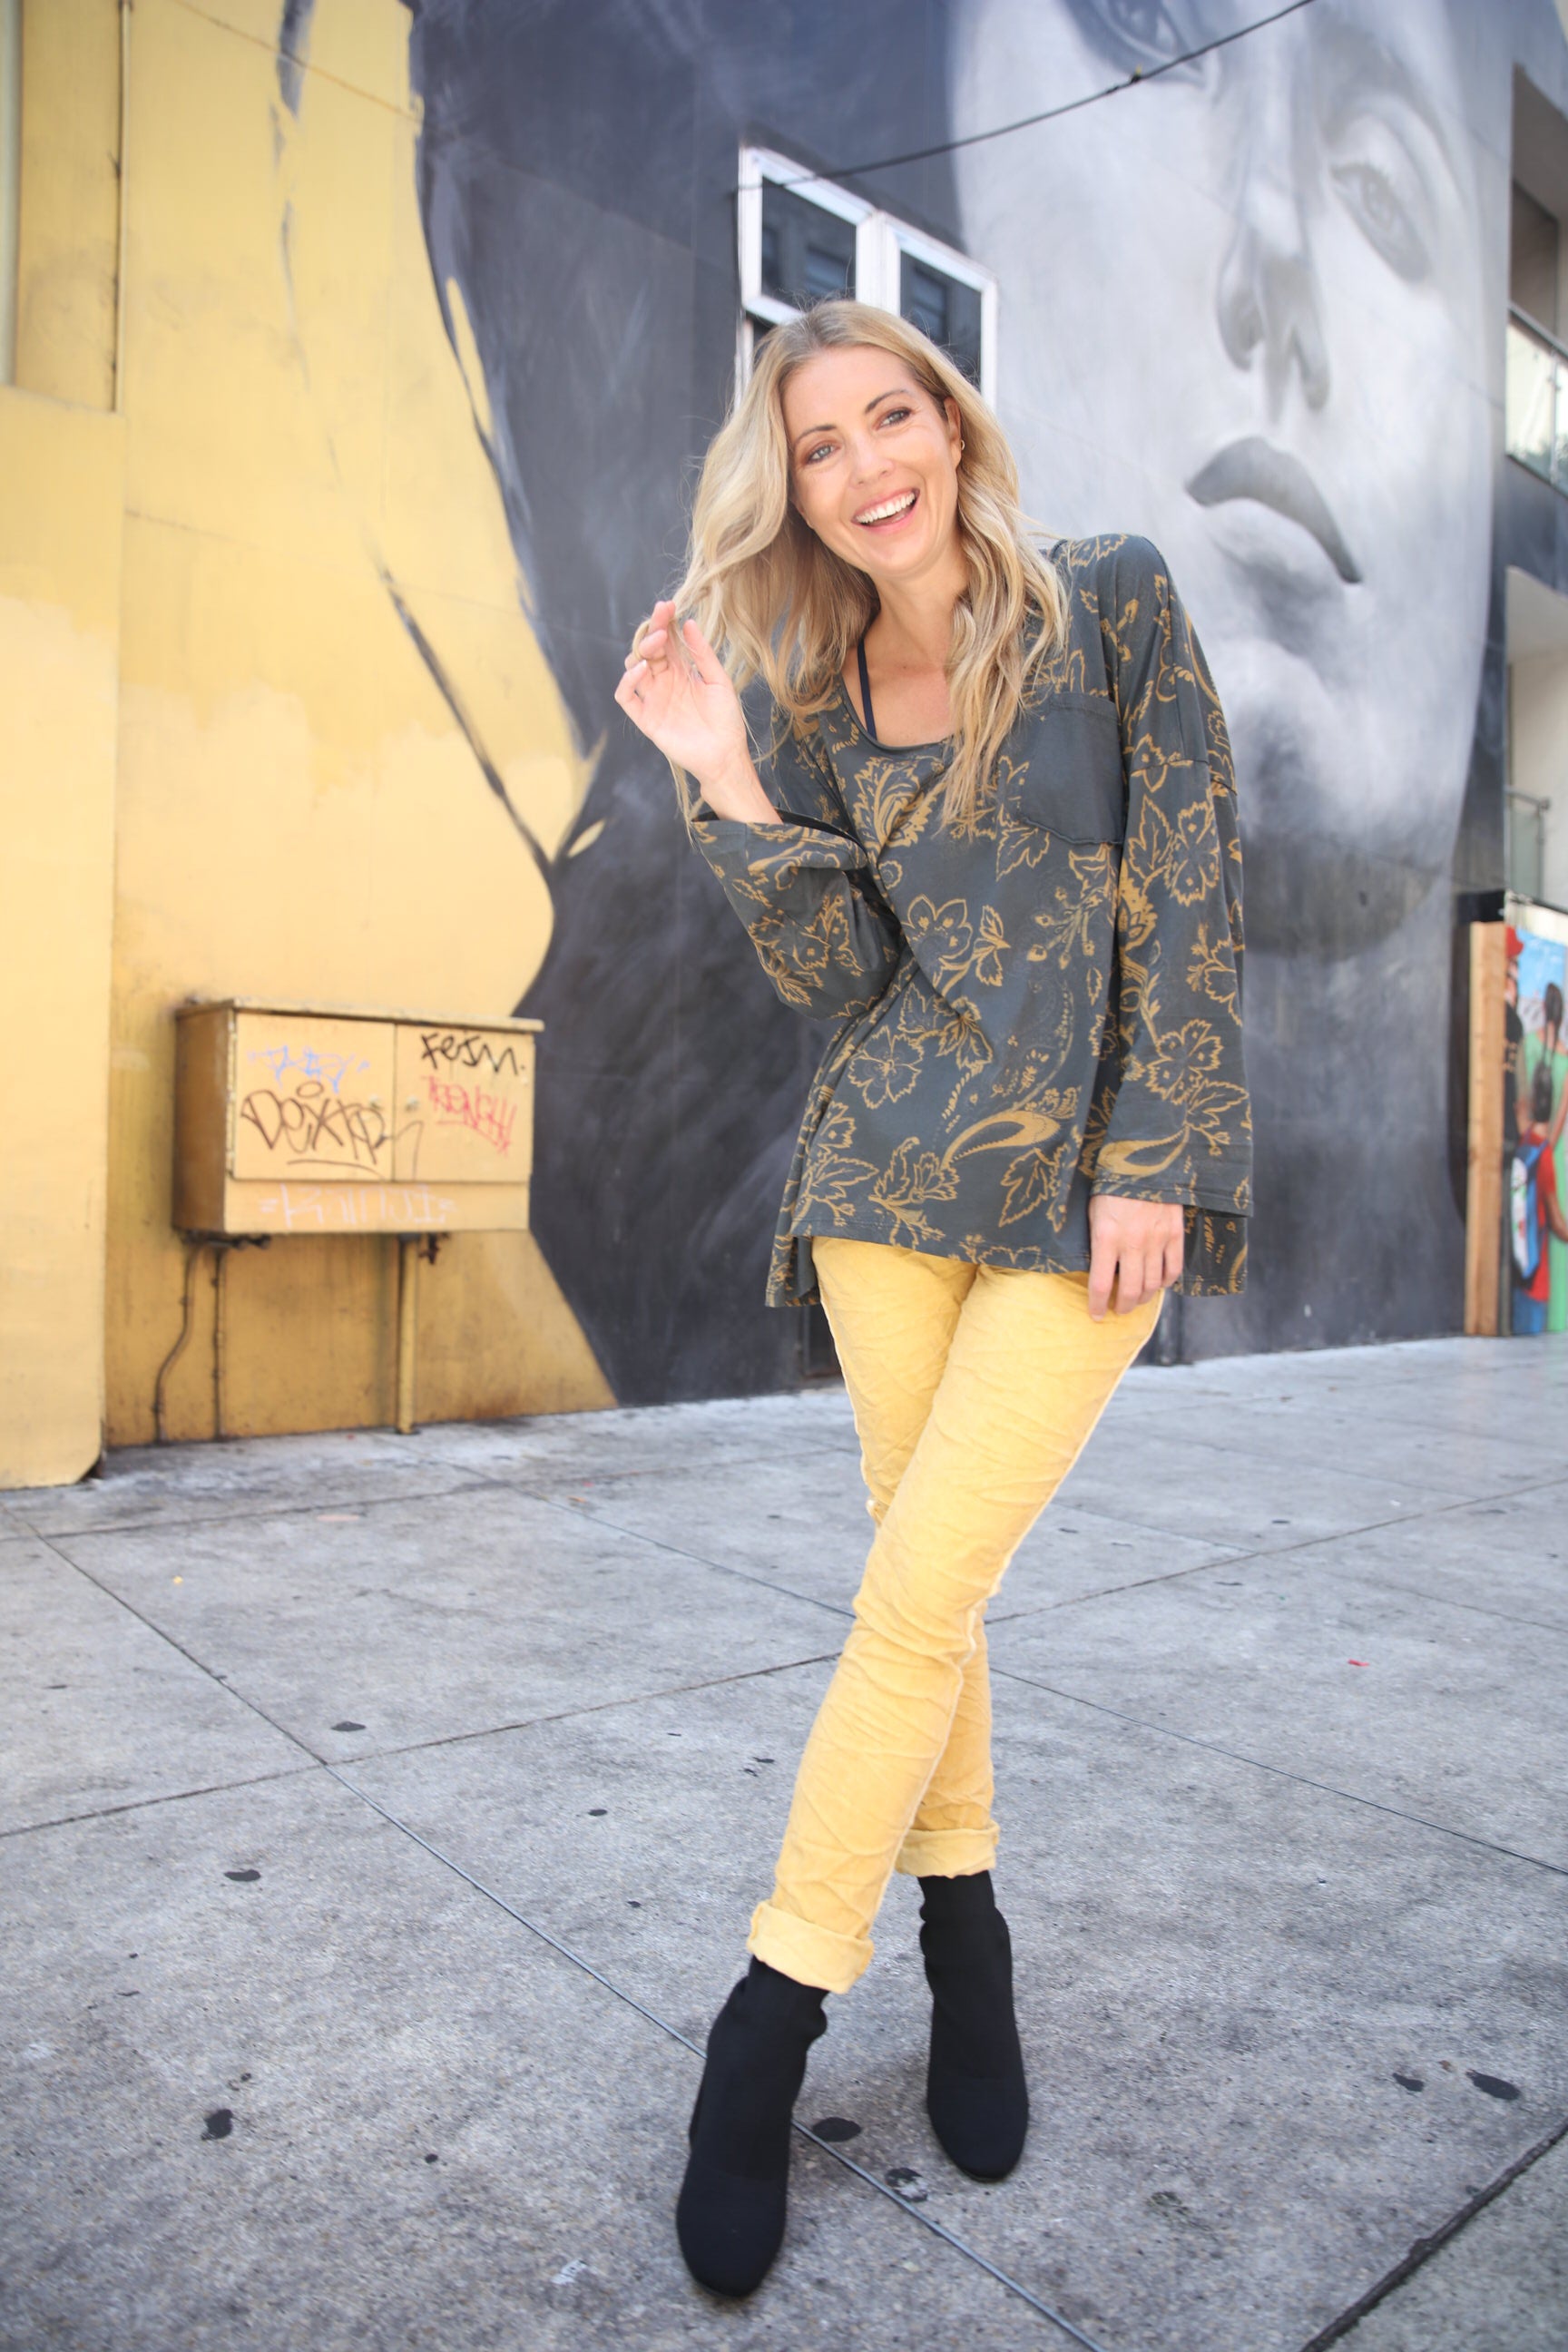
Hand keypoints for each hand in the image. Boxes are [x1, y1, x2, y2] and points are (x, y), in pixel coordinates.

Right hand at [615, 600, 776, 821]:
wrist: (725, 756)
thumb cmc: (726, 720)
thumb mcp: (719, 681)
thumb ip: (703, 654)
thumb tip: (688, 623)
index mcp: (682, 670)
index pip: (666, 640)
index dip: (664, 622)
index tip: (669, 606)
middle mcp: (664, 681)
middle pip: (649, 649)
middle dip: (652, 631)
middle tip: (662, 621)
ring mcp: (653, 698)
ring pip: (634, 667)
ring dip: (641, 652)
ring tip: (656, 645)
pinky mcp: (646, 718)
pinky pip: (626, 697)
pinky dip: (628, 681)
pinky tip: (642, 669)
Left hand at [1086, 1194, 1182, 1320]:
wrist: (1142, 1161)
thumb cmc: (1110, 1187)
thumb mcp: (1093, 1213)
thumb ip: (1097, 1242)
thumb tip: (1099, 1270)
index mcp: (1106, 1238)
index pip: (1101, 1285)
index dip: (1098, 1305)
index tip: (1096, 1315)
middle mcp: (1132, 1243)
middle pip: (1130, 1291)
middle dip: (1123, 1306)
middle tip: (1119, 1309)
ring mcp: (1156, 1240)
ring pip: (1152, 1284)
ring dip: (1144, 1298)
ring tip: (1137, 1299)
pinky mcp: (1174, 1234)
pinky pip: (1173, 1268)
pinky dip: (1167, 1282)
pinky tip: (1159, 1283)